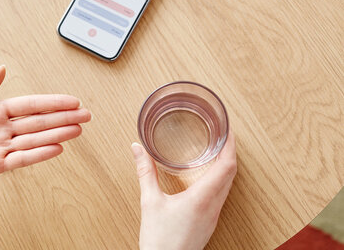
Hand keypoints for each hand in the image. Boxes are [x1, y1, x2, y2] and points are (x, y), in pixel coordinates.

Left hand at [0, 65, 90, 193]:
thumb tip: (2, 69)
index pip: (30, 105)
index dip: (52, 102)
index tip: (72, 101)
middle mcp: (1, 129)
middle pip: (38, 122)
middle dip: (63, 118)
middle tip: (85, 115)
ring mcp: (0, 148)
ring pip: (34, 139)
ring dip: (57, 134)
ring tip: (77, 130)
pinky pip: (21, 158)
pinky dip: (39, 154)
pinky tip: (57, 148)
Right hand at [131, 132, 236, 249]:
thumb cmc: (160, 241)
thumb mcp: (150, 202)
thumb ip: (145, 173)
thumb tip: (138, 150)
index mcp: (203, 198)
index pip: (227, 166)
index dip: (230, 145)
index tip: (228, 130)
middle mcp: (213, 206)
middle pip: (231, 173)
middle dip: (229, 151)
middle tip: (224, 134)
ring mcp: (213, 215)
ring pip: (228, 185)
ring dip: (226, 165)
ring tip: (218, 150)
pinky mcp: (209, 222)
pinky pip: (221, 195)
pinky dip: (220, 178)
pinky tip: (208, 176)